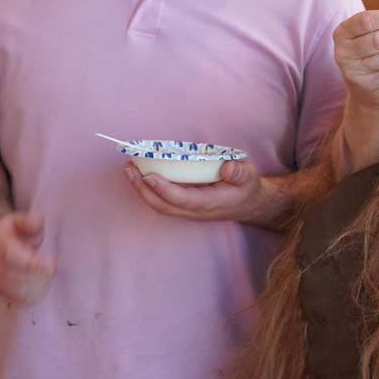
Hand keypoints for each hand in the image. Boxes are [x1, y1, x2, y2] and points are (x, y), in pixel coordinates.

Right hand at [0, 211, 55, 305]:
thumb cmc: (16, 233)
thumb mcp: (24, 220)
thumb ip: (31, 221)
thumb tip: (34, 223)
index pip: (11, 258)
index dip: (32, 265)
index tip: (51, 265)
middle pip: (15, 278)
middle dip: (38, 276)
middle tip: (52, 267)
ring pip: (17, 291)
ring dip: (38, 285)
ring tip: (48, 273)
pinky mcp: (1, 292)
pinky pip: (18, 300)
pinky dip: (33, 295)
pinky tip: (42, 284)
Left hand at [124, 159, 268, 222]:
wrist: (248, 204)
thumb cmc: (246, 188)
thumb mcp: (249, 176)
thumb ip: (239, 172)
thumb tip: (226, 167)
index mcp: (210, 203)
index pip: (182, 199)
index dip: (164, 189)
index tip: (149, 175)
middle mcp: (195, 211)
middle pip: (163, 205)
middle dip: (143, 189)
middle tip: (129, 169)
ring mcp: (187, 211)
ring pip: (159, 205)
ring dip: (141, 190)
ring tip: (129, 170)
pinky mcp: (183, 207)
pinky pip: (161, 201)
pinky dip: (148, 189)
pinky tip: (140, 174)